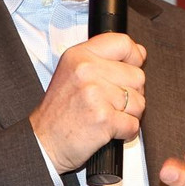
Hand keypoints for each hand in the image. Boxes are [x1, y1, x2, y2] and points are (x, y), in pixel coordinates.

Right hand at [30, 33, 145, 173]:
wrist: (44, 142)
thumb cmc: (60, 112)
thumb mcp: (72, 73)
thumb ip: (103, 59)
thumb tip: (140, 52)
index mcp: (79, 55)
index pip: (122, 43)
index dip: (134, 57)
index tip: (132, 67)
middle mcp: (86, 70)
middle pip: (137, 75)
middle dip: (131, 93)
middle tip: (111, 103)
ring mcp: (95, 94)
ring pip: (139, 101)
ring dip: (130, 114)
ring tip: (108, 116)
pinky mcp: (104, 118)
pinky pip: (134, 124)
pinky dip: (126, 132)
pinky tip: (109, 130)